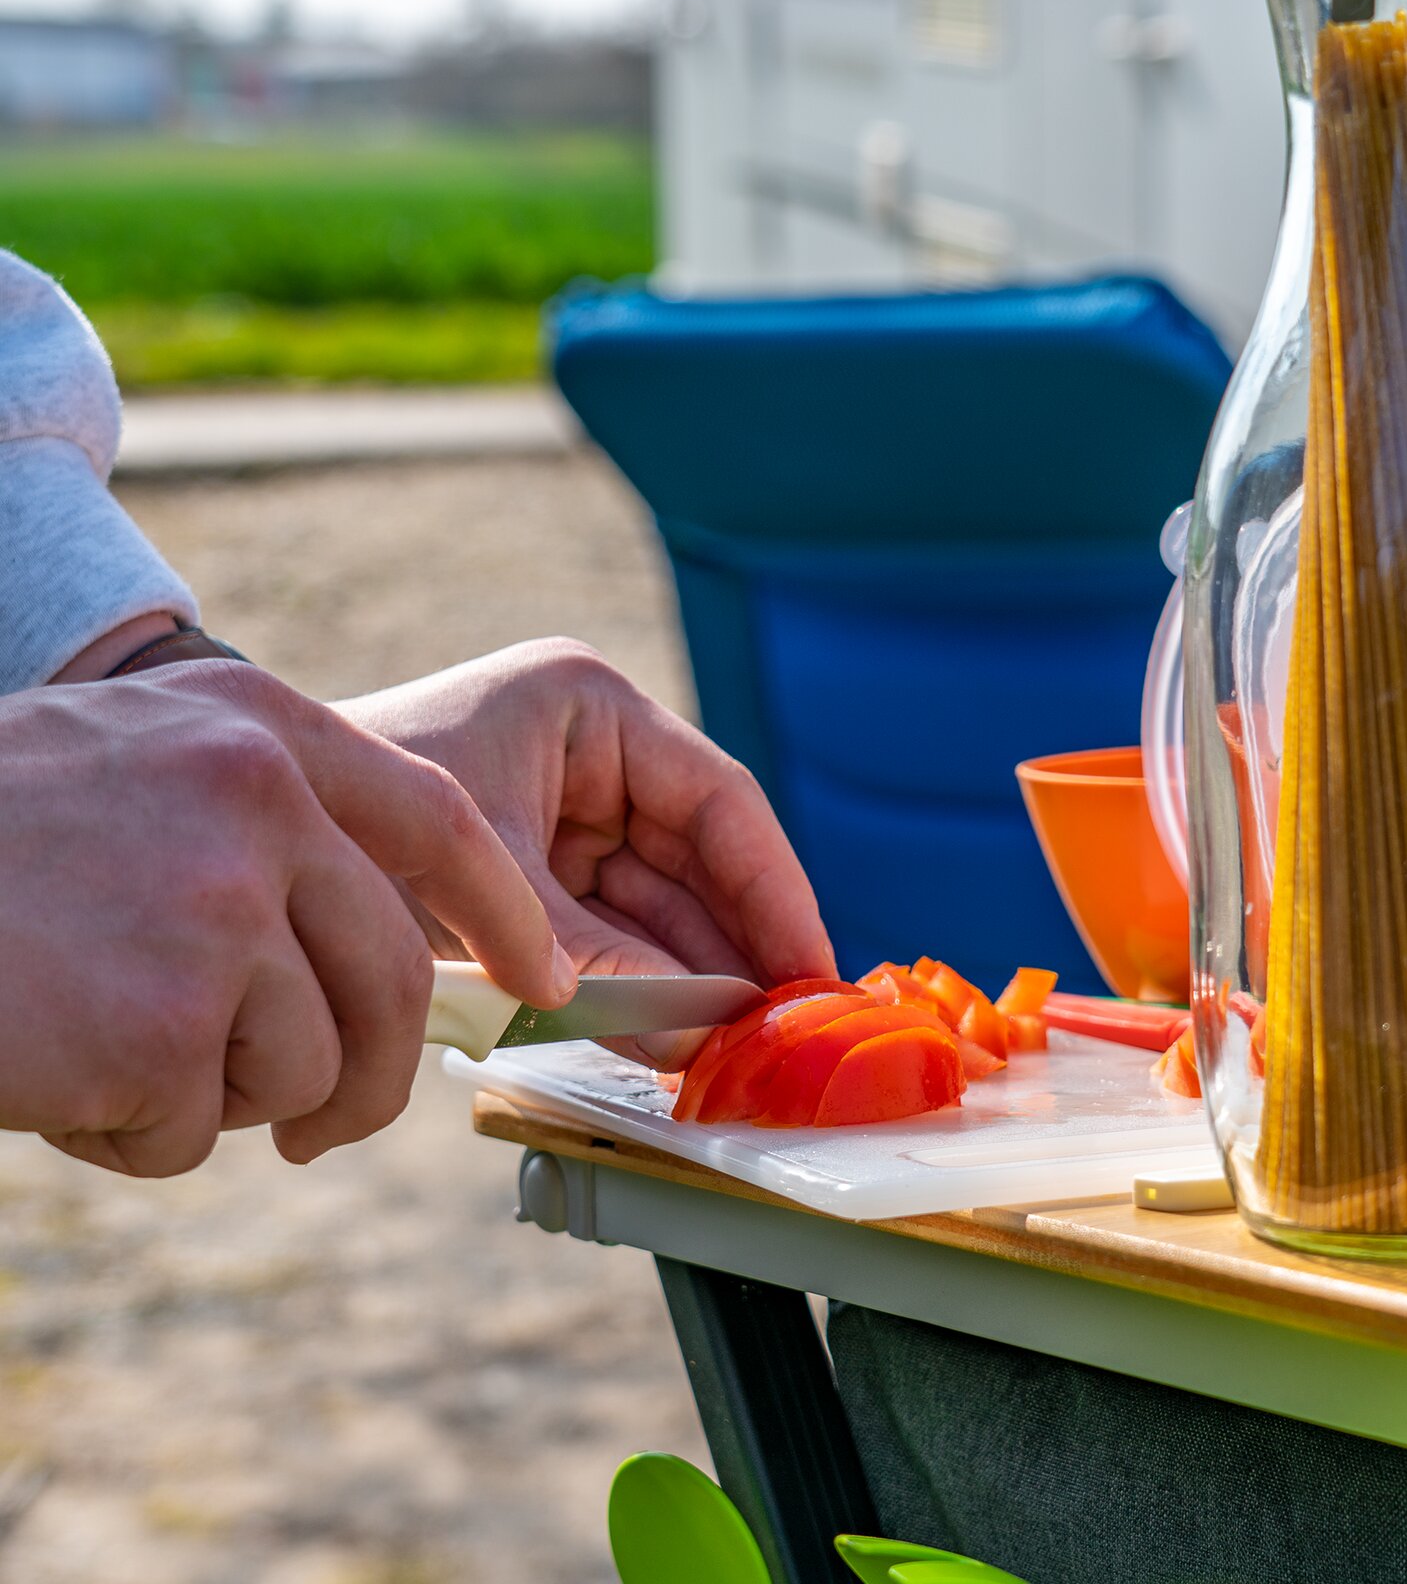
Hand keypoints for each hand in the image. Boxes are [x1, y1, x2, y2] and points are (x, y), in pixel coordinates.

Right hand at [0, 662, 570, 1175]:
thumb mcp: (126, 765)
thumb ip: (255, 819)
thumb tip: (363, 941)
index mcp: (254, 726)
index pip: (439, 819)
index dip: (502, 909)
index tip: (547, 975)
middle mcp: (258, 796)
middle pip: (390, 973)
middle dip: (366, 1075)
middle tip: (322, 1128)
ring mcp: (218, 902)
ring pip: (303, 1062)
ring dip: (211, 1096)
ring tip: (97, 1048)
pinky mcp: (165, 1015)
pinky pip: (196, 1127)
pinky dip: (129, 1136)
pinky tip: (49, 1078)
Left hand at [338, 640, 831, 1065]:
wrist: (239, 852)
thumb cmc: (348, 833)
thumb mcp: (484, 896)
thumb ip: (601, 968)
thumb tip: (704, 1040)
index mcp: (587, 706)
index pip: (719, 801)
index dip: (774, 891)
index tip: (812, 972)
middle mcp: (591, 751)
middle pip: (700, 859)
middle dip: (737, 948)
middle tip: (783, 1036)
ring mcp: (568, 811)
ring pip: (662, 906)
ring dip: (695, 979)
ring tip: (739, 1055)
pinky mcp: (539, 872)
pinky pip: (615, 934)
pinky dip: (641, 989)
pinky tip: (678, 1042)